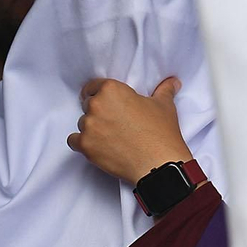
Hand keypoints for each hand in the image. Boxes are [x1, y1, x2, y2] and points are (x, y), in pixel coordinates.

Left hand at [67, 77, 192, 186]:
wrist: (158, 164)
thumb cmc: (161, 133)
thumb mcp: (164, 106)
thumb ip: (164, 90)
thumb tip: (172, 82)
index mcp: (112, 90)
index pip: (93, 86)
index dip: (99, 94)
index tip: (104, 102)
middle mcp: (96, 105)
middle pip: (87, 105)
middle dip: (98, 112)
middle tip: (113, 122)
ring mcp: (89, 126)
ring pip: (83, 123)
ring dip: (92, 129)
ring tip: (110, 137)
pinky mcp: (85, 146)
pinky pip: (74, 140)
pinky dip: (83, 143)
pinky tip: (97, 146)